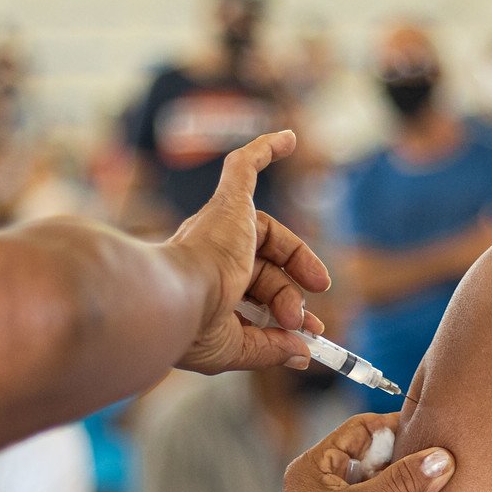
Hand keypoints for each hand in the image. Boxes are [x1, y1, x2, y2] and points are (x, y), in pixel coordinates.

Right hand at [167, 130, 332, 374]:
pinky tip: (290, 138)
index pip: (249, 290)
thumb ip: (269, 348)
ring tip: (317, 288)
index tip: (307, 331)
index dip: (282, 308)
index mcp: (201, 286)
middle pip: (262, 267)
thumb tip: (302, 353)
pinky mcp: (227, 204)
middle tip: (310, 319)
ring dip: (297, 261)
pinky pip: (244, 165)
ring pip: (268, 235)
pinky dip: (266, 148)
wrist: (174, 303)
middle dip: (291, 294)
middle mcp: (205, 253)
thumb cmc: (190, 328)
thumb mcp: (235, 347)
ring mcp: (216, 226)